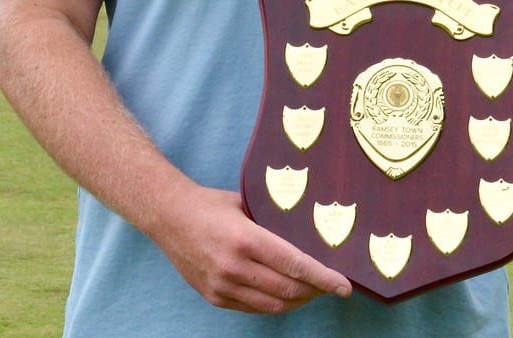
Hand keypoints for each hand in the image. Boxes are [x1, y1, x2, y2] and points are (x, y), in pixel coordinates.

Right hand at [156, 185, 352, 313]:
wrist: (169, 217)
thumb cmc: (210, 205)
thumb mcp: (246, 204)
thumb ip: (271, 221)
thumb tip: (306, 232)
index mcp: (246, 238)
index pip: (294, 264)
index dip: (323, 278)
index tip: (344, 286)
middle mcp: (235, 267)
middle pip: (288, 288)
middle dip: (315, 290)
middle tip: (331, 284)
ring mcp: (223, 286)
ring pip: (274, 304)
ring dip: (298, 300)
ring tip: (312, 289)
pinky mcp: (215, 297)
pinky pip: (254, 308)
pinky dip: (275, 303)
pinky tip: (286, 293)